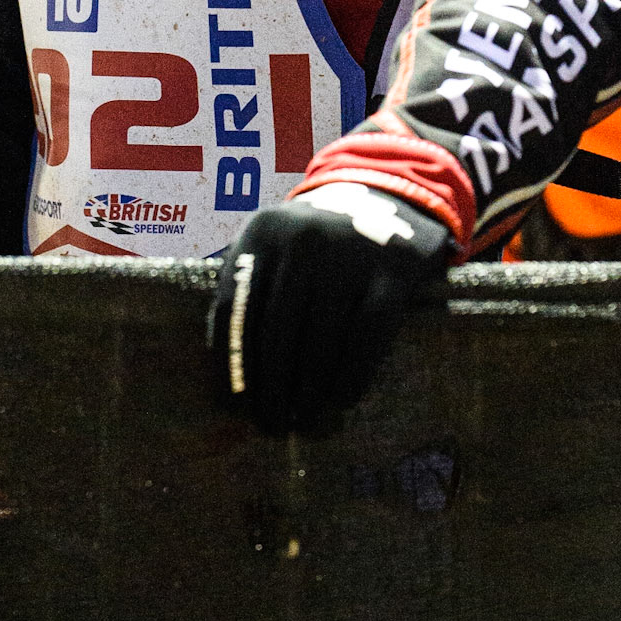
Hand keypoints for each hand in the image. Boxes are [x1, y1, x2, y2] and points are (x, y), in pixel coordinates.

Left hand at [208, 182, 449, 433]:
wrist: (389, 195)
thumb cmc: (318, 242)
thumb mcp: (276, 245)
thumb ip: (249, 290)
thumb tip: (228, 377)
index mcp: (262, 232)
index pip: (233, 312)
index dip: (231, 367)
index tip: (234, 408)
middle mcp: (301, 240)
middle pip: (275, 335)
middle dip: (270, 391)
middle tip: (270, 426)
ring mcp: (349, 256)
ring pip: (318, 345)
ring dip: (308, 395)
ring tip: (303, 422)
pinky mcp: (392, 275)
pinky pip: (365, 342)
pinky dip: (349, 380)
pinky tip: (340, 401)